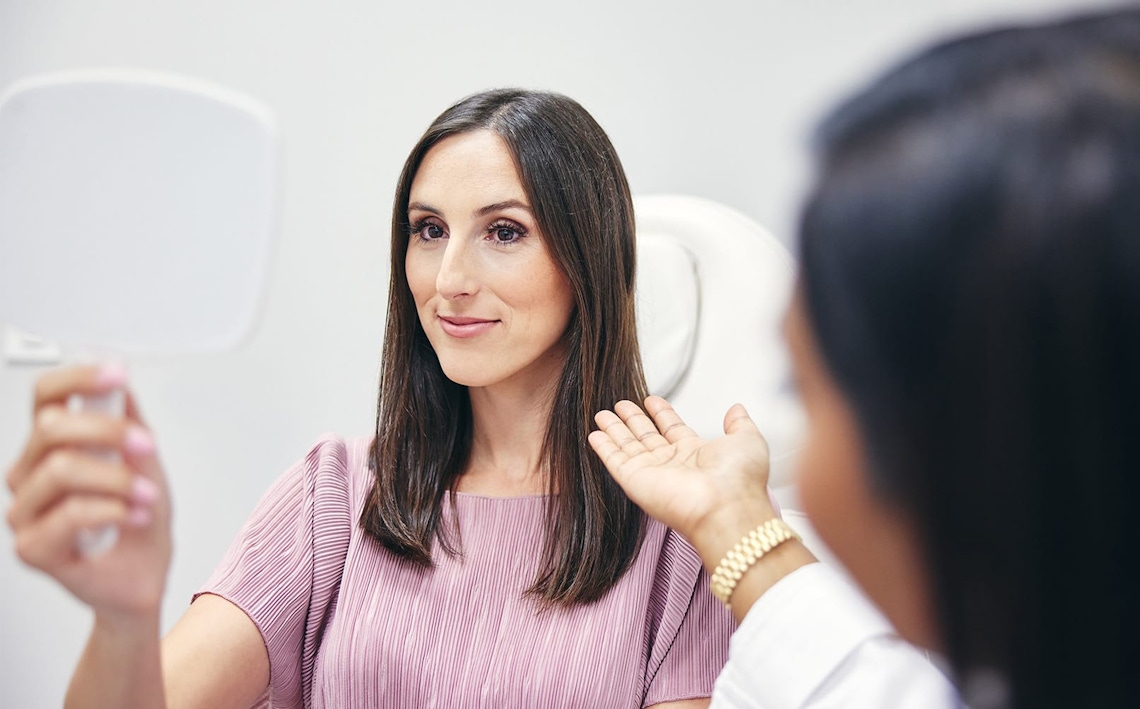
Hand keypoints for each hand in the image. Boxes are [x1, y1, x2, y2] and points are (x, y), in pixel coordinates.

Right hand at [6, 364, 172, 622]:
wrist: (142, 575)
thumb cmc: (138, 519)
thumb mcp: (145, 462)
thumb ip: (131, 424)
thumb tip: (120, 386)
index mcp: (51, 447)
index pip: (45, 397)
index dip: (78, 378)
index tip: (116, 374)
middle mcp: (30, 474)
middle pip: (51, 428)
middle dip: (108, 431)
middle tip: (146, 445)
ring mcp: (25, 511)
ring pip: (62, 470)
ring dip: (117, 479)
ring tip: (146, 495)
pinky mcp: (32, 548)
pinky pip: (70, 514)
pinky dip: (112, 511)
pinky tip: (132, 517)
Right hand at [588, 396, 777, 568]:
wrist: (726, 507)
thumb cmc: (740, 480)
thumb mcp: (748, 440)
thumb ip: (739, 423)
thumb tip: (737, 408)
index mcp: (697, 454)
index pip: (674, 430)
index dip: (663, 414)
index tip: (652, 400)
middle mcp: (673, 464)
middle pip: (647, 437)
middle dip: (633, 420)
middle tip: (620, 404)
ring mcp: (652, 474)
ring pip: (628, 447)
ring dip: (615, 430)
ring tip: (602, 414)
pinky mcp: (635, 482)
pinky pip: (615, 462)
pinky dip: (603, 448)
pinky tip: (594, 435)